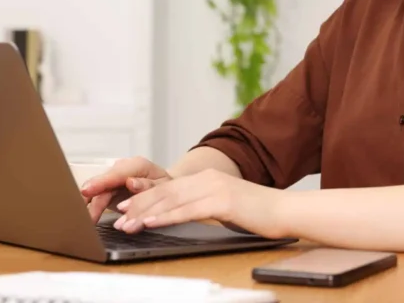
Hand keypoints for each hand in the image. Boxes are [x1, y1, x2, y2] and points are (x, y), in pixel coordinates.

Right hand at [80, 156, 171, 222]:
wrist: (163, 186)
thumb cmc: (165, 186)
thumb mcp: (163, 186)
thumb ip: (148, 185)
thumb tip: (131, 183)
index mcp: (137, 165)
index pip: (116, 173)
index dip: (101, 182)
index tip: (87, 190)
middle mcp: (122, 168)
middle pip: (103, 183)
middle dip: (91, 199)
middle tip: (83, 216)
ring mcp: (114, 177)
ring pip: (97, 190)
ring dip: (88, 205)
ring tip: (82, 220)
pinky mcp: (109, 187)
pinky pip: (96, 196)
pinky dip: (89, 206)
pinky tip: (83, 216)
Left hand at [112, 168, 288, 238]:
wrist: (285, 210)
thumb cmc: (258, 214)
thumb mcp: (226, 207)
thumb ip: (205, 207)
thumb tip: (186, 216)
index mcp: (207, 179)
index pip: (169, 188)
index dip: (145, 197)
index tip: (126, 208)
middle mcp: (208, 179)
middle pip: (165, 192)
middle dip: (139, 205)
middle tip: (118, 216)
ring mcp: (214, 188)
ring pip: (171, 200)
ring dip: (146, 214)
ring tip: (127, 224)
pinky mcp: (222, 201)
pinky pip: (187, 210)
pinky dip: (165, 217)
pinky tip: (151, 223)